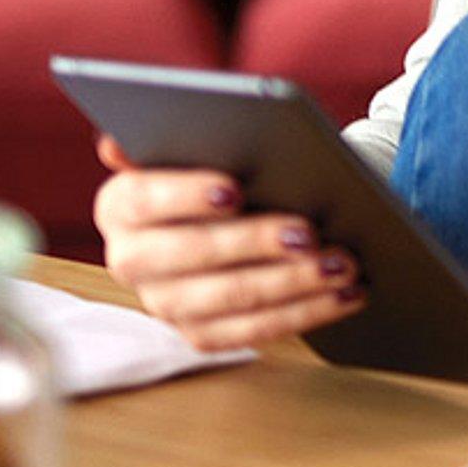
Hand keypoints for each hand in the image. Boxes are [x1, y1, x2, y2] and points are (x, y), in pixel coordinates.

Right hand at [92, 133, 367, 352]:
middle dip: (254, 242)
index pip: (144, 199)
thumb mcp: (204, 138)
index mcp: (122, 203)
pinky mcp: (203, 333)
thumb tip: (118, 143)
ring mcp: (166, 303)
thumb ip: (175, 133)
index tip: (234, 188)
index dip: (187, 194)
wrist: (242, 200)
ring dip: (291, 283)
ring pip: (228, 298)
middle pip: (191, 254)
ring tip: (341, 264)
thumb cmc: (226, 158)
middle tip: (308, 232)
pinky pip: (254, 331)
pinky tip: (348, 295)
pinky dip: (306, 312)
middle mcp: (132, 259)